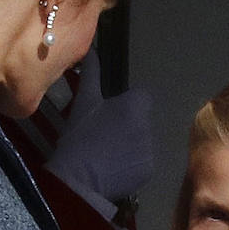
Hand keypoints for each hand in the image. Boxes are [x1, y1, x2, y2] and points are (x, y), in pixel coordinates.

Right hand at [45, 49, 153, 205]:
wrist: (78, 179)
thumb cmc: (79, 137)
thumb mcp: (83, 103)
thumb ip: (92, 75)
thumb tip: (91, 50)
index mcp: (135, 105)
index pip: (143, 96)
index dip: (128, 104)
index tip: (112, 114)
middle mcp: (148, 125)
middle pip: (142, 121)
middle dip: (128, 126)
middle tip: (104, 136)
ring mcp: (150, 149)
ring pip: (142, 142)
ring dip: (130, 146)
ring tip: (106, 155)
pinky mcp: (149, 170)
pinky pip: (142, 164)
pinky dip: (132, 166)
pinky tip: (113, 169)